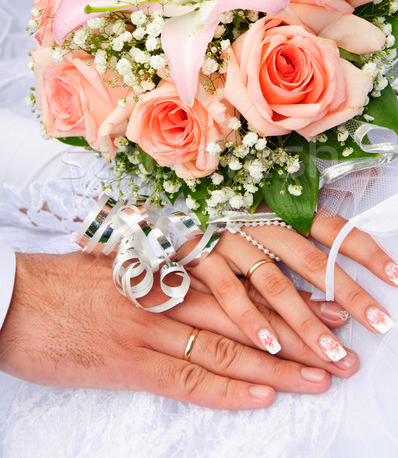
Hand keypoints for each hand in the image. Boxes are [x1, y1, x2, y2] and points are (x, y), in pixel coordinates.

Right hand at [0, 250, 357, 409]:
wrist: (19, 299)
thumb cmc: (67, 280)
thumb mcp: (120, 262)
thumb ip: (162, 269)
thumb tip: (193, 275)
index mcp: (169, 263)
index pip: (241, 280)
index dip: (286, 293)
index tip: (324, 301)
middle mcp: (169, 291)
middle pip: (247, 312)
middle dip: (299, 328)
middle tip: (342, 339)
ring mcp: (152, 326)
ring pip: (230, 345)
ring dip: (279, 363)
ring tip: (321, 374)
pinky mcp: (132, 362)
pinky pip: (190, 376)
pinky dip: (230, 388)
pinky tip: (263, 395)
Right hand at [182, 213, 395, 361]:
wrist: (169, 221)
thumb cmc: (226, 234)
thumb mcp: (264, 241)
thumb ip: (296, 271)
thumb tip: (339, 310)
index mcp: (281, 213)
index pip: (332, 228)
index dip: (365, 250)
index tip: (395, 276)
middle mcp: (261, 224)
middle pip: (313, 260)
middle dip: (348, 293)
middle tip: (379, 323)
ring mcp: (231, 240)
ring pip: (276, 282)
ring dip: (305, 319)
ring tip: (332, 351)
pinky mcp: (202, 258)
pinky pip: (229, 292)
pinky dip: (250, 319)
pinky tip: (271, 345)